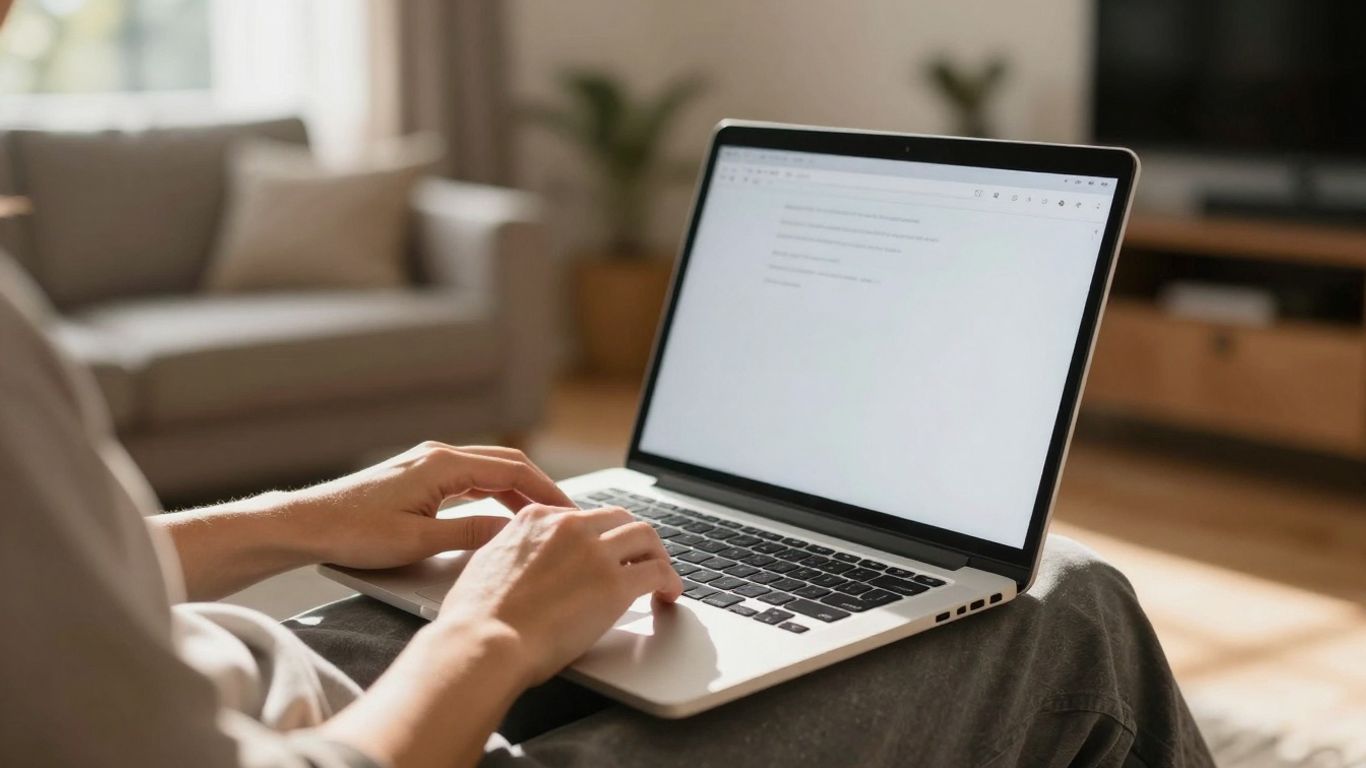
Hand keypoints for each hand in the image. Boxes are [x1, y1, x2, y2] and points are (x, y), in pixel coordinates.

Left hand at [291, 442, 575, 569]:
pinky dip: (494, 492)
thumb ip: (470, 534)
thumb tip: (513, 533)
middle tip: (567, 515)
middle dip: (539, 488)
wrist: (306, 524)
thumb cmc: (353, 533)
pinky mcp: (418, 475)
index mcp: (443, 464)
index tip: (571, 512)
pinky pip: (469, 478)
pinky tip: (502, 511)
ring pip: (488, 470)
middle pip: (505, 464)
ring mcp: (427, 463)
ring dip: (517, 490)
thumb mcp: (419, 541)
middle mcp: (438, 455)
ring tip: (542, 517)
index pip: (512, 470)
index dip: (547, 491)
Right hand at [438, 503, 684, 685]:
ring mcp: (594, 553)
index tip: (604, 552)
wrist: (484, 642)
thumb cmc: (476, 617)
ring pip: (644, 536)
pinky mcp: (614, 585)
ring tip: (661, 575)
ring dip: (657, 555)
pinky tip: (669, 595)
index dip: (598, 536)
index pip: (582, 516)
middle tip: (640, 559)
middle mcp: (569, 526)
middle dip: (632, 539)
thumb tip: (524, 562)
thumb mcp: (487, 562)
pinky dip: (670, 581)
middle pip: (618, 519)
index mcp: (537, 518)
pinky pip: (657, 572)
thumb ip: (512, 551)